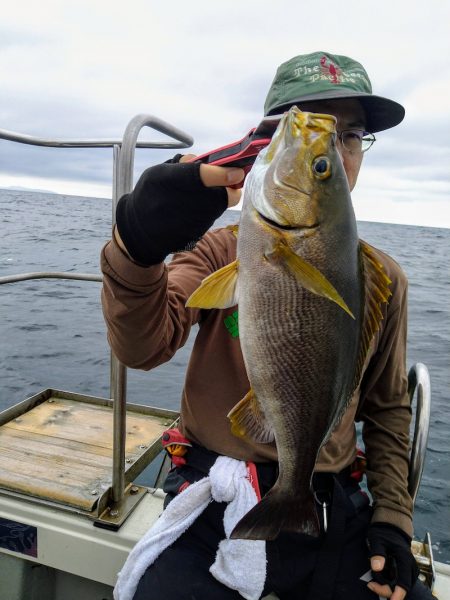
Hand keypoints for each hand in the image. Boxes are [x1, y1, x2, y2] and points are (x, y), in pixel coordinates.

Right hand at [115, 155, 243, 264]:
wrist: (140, 229)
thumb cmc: (150, 194)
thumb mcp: (160, 171)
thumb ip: (183, 165)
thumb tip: (202, 162)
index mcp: (183, 180)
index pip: (217, 175)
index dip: (230, 172)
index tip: (236, 170)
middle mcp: (196, 201)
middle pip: (231, 195)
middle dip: (231, 187)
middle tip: (225, 181)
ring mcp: (200, 220)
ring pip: (222, 206)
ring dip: (218, 198)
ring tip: (201, 194)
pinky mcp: (201, 231)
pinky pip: (211, 216)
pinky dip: (207, 210)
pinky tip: (193, 208)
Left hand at [367, 523, 418, 598]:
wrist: (391, 526)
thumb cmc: (383, 532)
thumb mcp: (377, 539)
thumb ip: (377, 553)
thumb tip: (377, 568)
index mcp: (404, 559)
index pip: (405, 581)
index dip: (398, 593)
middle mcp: (410, 566)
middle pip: (403, 587)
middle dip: (387, 590)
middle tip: (371, 585)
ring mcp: (409, 569)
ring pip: (402, 586)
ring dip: (388, 588)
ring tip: (373, 583)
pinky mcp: (405, 570)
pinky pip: (400, 582)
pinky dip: (390, 584)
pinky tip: (379, 580)